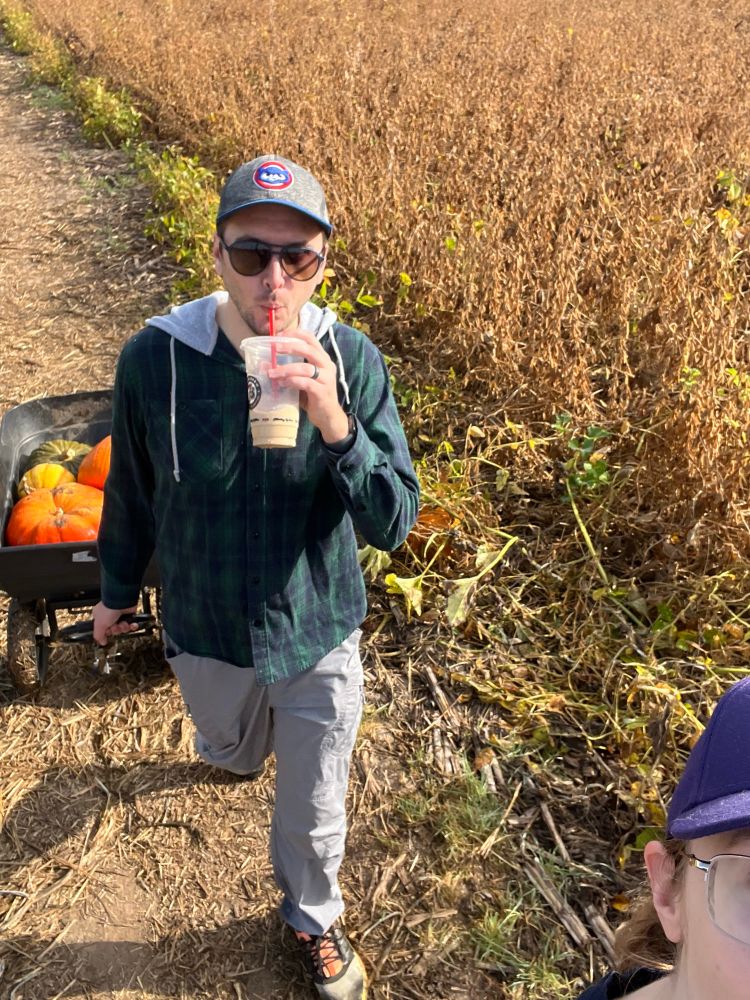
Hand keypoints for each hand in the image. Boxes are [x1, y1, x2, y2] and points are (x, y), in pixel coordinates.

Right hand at [92, 602, 138, 645]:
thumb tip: (102, 642)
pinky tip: (131, 624)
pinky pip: (132, 624)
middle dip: (116, 629)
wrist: (121, 601)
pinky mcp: (129, 615)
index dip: (108, 632)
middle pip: (115, 630)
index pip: (104, 630)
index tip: (108, 631)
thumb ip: (99, 635)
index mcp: (101, 617)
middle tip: (116, 625)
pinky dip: (133, 625)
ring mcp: (120, 615)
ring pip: (123, 628)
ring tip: (123, 623)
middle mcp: (110, 616)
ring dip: (124, 627)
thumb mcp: (99, 625)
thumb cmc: (108, 609)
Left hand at [267, 327, 348, 442]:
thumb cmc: (313, 396)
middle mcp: (327, 366)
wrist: (328, 417)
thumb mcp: (301, 380)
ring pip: (305, 368)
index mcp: (323, 359)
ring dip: (286, 369)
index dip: (296, 334)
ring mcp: (326, 379)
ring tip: (272, 373)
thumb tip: (265, 365)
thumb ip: (288, 372)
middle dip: (289, 347)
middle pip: (309, 349)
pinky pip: (305, 383)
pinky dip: (292, 382)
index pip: (311, 339)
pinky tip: (282, 384)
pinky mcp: (322, 392)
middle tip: (274, 348)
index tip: (279, 335)